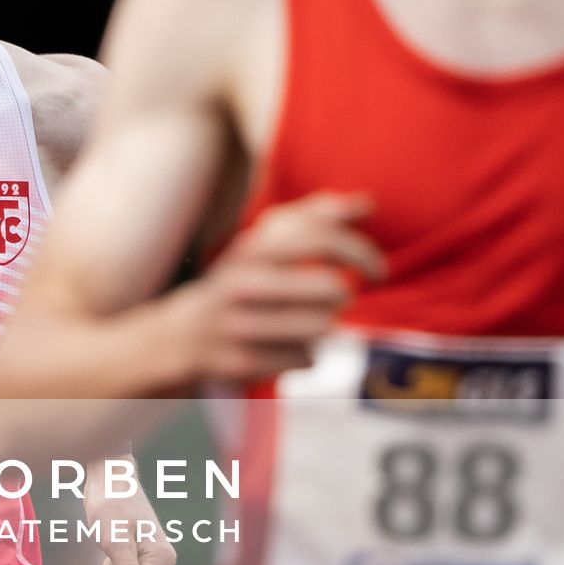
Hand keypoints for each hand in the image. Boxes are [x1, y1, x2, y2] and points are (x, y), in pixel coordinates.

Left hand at [87, 483, 176, 564]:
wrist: (108, 477)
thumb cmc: (111, 505)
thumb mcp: (115, 542)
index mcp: (164, 560)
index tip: (114, 546)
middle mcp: (164, 561)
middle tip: (110, 539)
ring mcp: (153, 558)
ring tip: (112, 537)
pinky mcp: (142, 555)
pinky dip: (110, 561)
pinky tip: (113, 539)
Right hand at [173, 191, 384, 385]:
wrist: (184, 334)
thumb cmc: (241, 281)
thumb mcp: (265, 244)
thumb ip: (315, 218)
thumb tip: (368, 202)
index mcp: (252, 249)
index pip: (322, 239)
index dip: (361, 253)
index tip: (379, 272)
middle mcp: (242, 284)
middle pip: (331, 289)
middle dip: (342, 295)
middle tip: (339, 298)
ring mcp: (240, 325)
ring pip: (322, 327)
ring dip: (324, 326)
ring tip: (308, 324)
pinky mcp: (243, 362)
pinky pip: (306, 359)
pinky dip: (306, 356)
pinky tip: (287, 349)